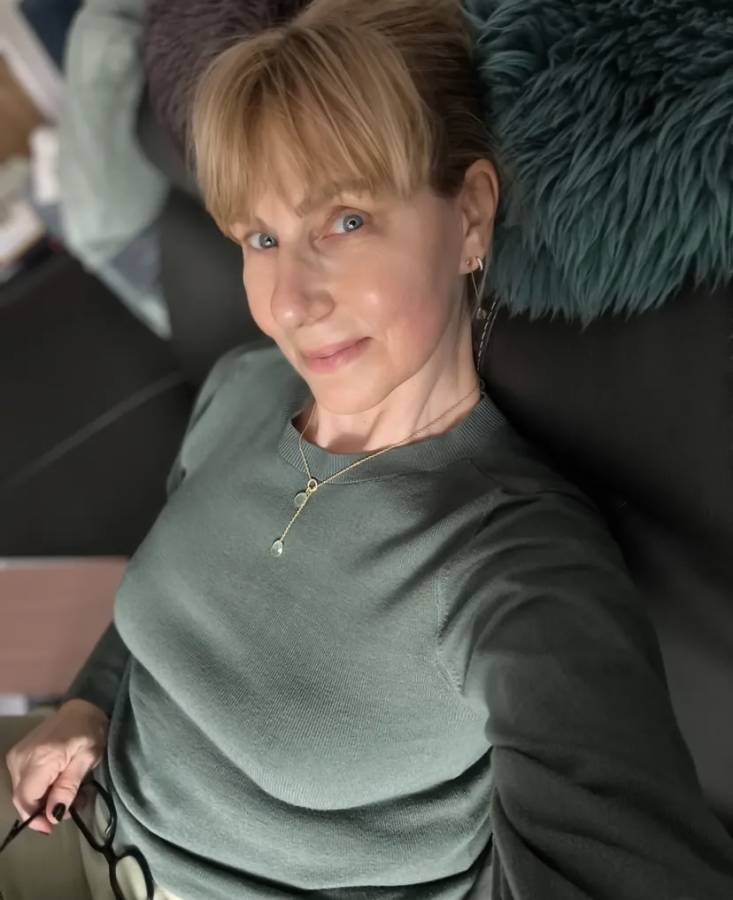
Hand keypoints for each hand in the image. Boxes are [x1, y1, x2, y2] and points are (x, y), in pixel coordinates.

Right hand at [5, 699, 108, 833]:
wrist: (81, 708)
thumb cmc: (89, 733)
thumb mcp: (87, 760)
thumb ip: (68, 787)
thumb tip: (54, 815)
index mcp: (40, 759)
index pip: (26, 799)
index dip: (37, 818)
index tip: (54, 825)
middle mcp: (21, 758)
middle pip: (22, 798)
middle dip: (43, 810)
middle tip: (68, 808)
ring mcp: (17, 755)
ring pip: (22, 792)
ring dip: (42, 800)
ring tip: (68, 795)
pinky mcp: (17, 754)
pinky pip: (22, 781)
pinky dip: (38, 789)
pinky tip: (57, 784)